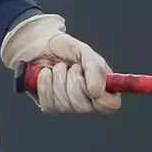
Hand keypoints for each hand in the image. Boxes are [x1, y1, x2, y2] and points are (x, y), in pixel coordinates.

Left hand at [0, 13, 120, 114]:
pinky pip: (48, 102)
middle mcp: (87, 100)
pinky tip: (46, 74)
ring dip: (58, 78)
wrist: (41, 45)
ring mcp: (68, 106)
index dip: (102, 99)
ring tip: (59, 67)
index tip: (92, 87)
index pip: (111, 105)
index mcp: (102, 86)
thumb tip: (97, 91)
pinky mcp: (50, 106)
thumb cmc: (66, 49)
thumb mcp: (84, 52)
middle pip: (83, 106)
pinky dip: (45, 83)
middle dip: (74, 81)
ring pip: (64, 103)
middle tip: (72, 67)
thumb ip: (95, 69)